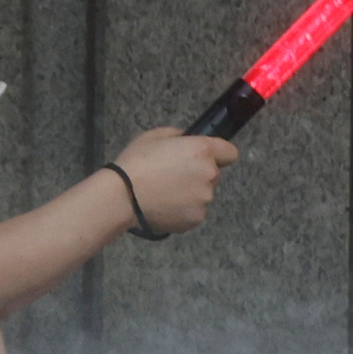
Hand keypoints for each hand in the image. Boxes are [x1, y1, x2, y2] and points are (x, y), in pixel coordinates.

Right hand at [110, 127, 236, 234]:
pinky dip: (184, 211)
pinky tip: (165, 206)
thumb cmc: (136, 163)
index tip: (206, 158)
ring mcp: (204, 199)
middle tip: (174, 177)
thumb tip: (186, 141)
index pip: (230, 153)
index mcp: (202, 150)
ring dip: (191, 194)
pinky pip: (195, 212)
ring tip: (166, 194)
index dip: (219, 155)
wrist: (122, 196)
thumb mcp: (156, 136)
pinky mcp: (196, 218)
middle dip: (199, 175)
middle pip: (214, 174)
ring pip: (203, 194)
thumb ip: (179, 136)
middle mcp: (209, 174)